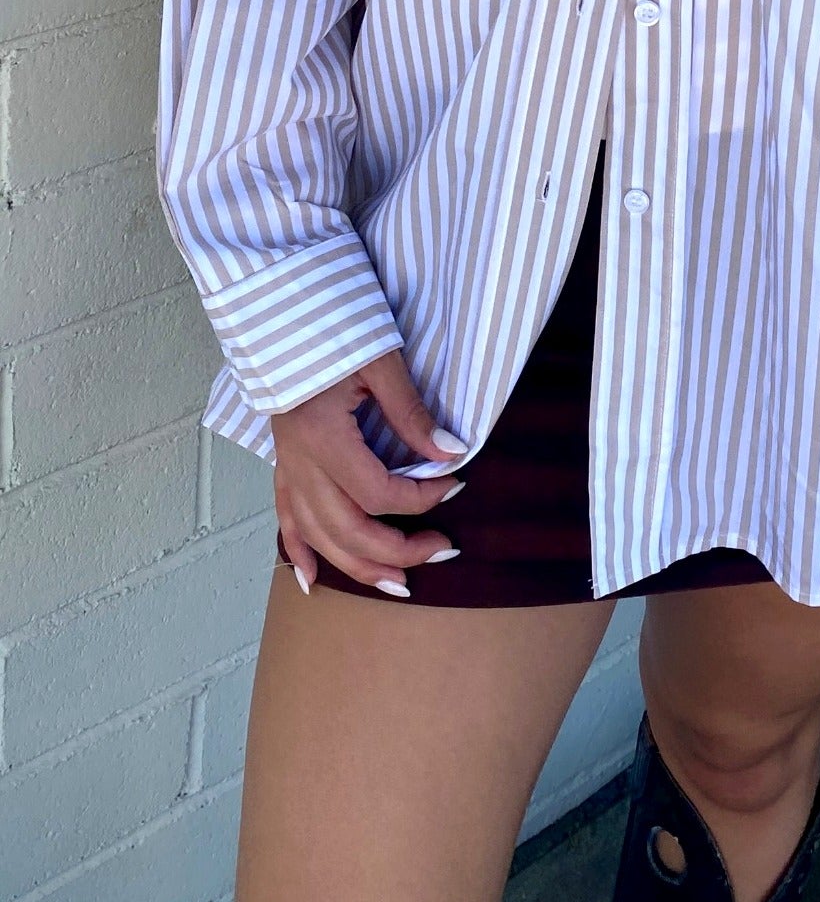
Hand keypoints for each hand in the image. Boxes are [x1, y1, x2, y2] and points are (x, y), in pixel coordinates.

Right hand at [273, 346, 469, 596]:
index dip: (421, 497)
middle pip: (348, 528)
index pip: (378, 490)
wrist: (284, 317)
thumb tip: (452, 452)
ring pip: (319, 535)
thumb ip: (412, 412)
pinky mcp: (283, 465)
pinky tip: (312, 580)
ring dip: (357, 566)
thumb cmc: (334, 331)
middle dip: (397, 549)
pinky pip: (286, 520)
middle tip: (441, 550)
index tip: (454, 484)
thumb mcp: (379, 363)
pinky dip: (299, 552)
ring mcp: (287, 466)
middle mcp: (300, 461)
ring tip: (397, 584)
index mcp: (323, 437)